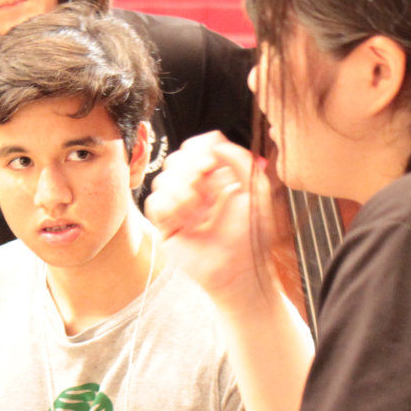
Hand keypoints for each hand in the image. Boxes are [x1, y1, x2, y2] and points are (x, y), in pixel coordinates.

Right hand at [145, 132, 276, 307]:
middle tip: (206, 193)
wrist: (238, 270)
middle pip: (176, 158)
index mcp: (217, 175)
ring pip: (162, 179)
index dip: (199, 151)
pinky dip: (170, 208)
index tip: (210, 166)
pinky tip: (185, 223)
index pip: (197, 145)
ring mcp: (178, 204)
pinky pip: (154, 201)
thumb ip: (240, 158)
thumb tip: (214, 140)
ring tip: (199, 216)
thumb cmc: (250, 236)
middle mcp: (196, 187)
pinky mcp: (164, 222)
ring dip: (182, 195)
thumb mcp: (256, 190)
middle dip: (190, 173)